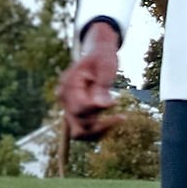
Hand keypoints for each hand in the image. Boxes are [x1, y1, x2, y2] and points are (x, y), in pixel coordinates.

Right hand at [59, 19, 121, 138]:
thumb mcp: (106, 66)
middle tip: (121, 117)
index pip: (79, 108)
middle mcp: (65, 99)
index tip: (116, 102)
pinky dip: (101, 130)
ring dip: (100, 132)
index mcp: (68, 85)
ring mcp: (70, 107)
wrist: (98, 53)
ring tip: (119, 119)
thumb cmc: (103, 57)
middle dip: (99, 126)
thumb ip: (102, 86)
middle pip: (77, 128)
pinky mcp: (78, 113)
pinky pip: (86, 131)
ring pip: (80, 134)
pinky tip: (116, 119)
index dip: (97, 110)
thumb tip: (102, 107)